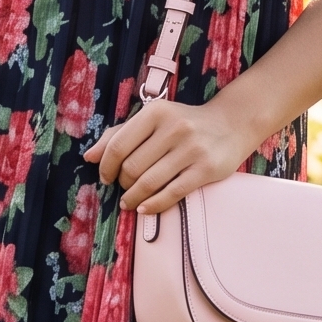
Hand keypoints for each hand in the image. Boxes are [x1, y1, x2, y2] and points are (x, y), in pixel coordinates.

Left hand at [82, 96, 251, 215]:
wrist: (232, 123)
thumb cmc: (184, 123)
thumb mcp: (152, 120)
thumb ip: (119, 135)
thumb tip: (89, 157)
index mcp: (155, 112)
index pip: (118, 145)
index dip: (106, 167)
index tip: (107, 177)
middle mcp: (174, 128)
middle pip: (132, 167)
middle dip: (123, 183)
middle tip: (125, 188)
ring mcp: (191, 149)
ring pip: (149, 182)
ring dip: (134, 198)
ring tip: (130, 202)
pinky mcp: (206, 169)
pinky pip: (172, 193)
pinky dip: (153, 205)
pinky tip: (144, 208)